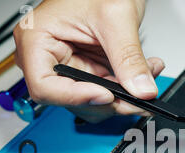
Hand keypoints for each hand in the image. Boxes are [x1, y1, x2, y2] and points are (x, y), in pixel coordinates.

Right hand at [13, 0, 164, 122]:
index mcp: (37, 39)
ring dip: (123, 97)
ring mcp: (70, 66)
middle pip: (72, 100)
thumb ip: (128, 57)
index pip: (45, 87)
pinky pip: (106, 93)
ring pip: (92, 102)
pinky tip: (144, 72)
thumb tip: (140, 89)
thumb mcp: (115, 18)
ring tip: (147, 73)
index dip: (76, 97)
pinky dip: (127, 89)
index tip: (107, 95)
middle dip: (110, 100)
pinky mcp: (89, 71)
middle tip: (137, 95)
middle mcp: (50, 57)